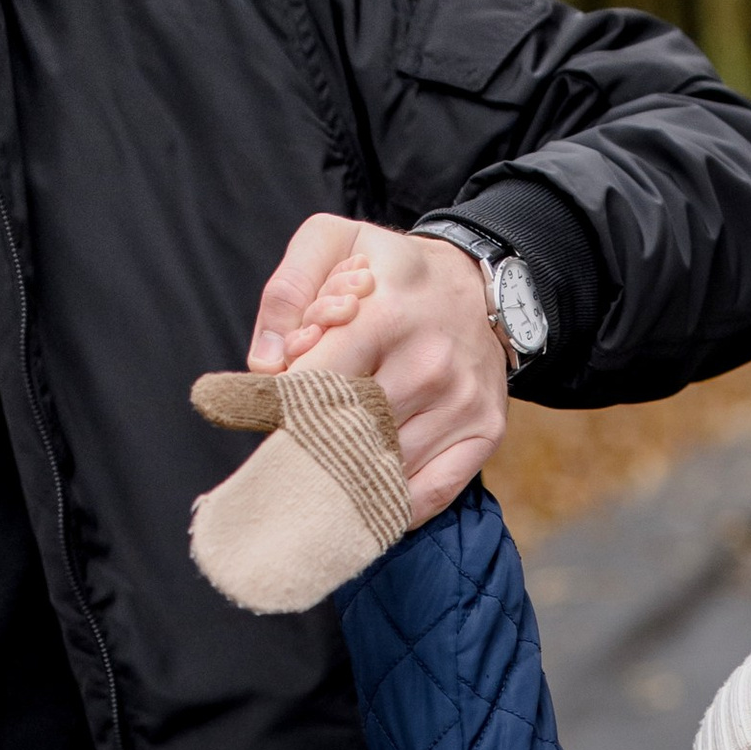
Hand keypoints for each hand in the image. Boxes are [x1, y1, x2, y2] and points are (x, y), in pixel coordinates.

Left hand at [247, 217, 508, 522]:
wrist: (479, 282)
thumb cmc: (391, 270)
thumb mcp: (332, 244)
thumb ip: (286, 292)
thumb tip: (265, 365)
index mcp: (386, 312)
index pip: (316, 383)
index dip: (284, 403)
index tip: (272, 407)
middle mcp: (430, 362)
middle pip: (347, 432)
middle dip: (312, 441)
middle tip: (293, 443)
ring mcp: (462, 402)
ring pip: (384, 469)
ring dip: (348, 475)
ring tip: (330, 462)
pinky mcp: (485, 433)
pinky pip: (429, 495)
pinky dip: (392, 505)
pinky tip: (367, 494)